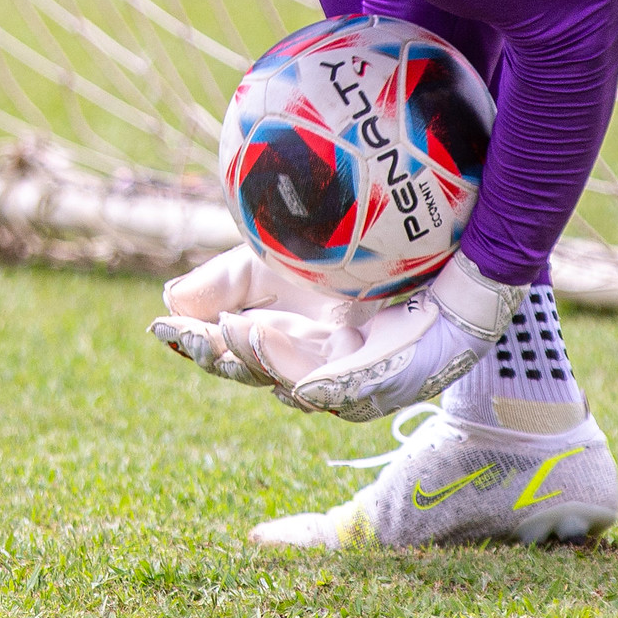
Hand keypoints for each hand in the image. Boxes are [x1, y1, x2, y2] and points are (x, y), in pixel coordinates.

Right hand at [150, 247, 528, 422]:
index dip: (199, 345)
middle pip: (263, 374)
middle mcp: (326, 364)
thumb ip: (231, 281)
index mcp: (299, 339)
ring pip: (298, 383)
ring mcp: (363, 375)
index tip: (161, 327)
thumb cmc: (375, 246)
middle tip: (186, 334)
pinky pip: (345, 382)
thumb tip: (170, 304)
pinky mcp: (398, 375)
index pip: (239, 352)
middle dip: (221, 358)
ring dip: (259, 361)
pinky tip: (281, 340)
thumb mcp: (286, 259)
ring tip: (228, 332)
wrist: (456, 234)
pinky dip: (306, 367)